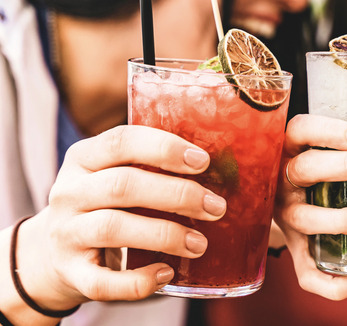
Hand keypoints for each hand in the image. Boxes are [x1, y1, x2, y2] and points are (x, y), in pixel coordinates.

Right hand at [15, 125, 226, 310]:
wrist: (51, 252)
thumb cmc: (104, 205)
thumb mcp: (114, 174)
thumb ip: (151, 166)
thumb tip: (218, 170)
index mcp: (84, 158)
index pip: (121, 142)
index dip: (164, 149)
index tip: (202, 162)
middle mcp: (69, 192)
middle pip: (123, 185)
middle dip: (177, 194)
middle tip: (215, 207)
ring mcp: (66, 233)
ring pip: (113, 228)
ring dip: (164, 235)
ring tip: (199, 243)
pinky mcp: (70, 273)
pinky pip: (102, 282)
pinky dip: (137, 282)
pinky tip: (166, 273)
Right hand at [274, 114, 346, 300]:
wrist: (273, 197)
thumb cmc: (315, 165)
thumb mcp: (319, 147)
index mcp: (289, 148)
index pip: (302, 130)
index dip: (330, 132)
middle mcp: (282, 181)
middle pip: (307, 169)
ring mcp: (285, 216)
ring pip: (304, 218)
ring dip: (339, 220)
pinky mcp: (294, 248)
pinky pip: (305, 273)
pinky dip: (331, 283)